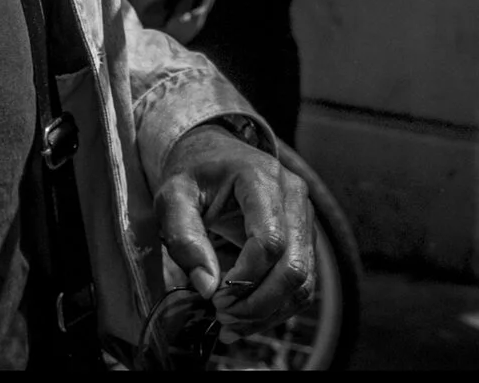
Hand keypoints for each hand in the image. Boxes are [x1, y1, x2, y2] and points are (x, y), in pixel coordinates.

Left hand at [155, 122, 314, 327]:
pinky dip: (276, 308)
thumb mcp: (173, 197)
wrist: (214, 153)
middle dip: (257, 302)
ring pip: (303, 281)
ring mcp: (305, 218)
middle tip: (221, 316)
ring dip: (268, 312)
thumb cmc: (193, 174)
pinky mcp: (304, 238)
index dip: (245, 277)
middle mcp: (294, 196)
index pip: (269, 239)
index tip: (214, 297)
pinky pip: (302, 284)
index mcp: (261, 178)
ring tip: (230, 324)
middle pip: (294, 266)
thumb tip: (207, 287)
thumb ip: (184, 238)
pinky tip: (246, 319)